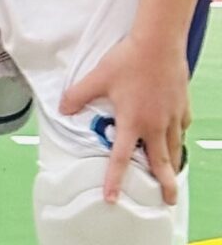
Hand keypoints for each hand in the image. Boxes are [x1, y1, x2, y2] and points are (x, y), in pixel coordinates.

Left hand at [62, 28, 189, 204]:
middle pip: (160, 162)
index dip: (115, 180)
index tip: (113, 199)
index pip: (120, 158)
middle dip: (165, 185)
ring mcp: (172, 116)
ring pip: (175, 147)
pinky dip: (179, 136)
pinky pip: (182, 128)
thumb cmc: (128, 59)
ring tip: (173, 175)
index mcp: (132, 122)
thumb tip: (62, 108)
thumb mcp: (97, 77)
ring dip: (173, 164)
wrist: (159, 43)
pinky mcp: (182, 105)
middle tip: (168, 201)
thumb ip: (78, 96)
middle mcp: (155, 125)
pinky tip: (177, 137)